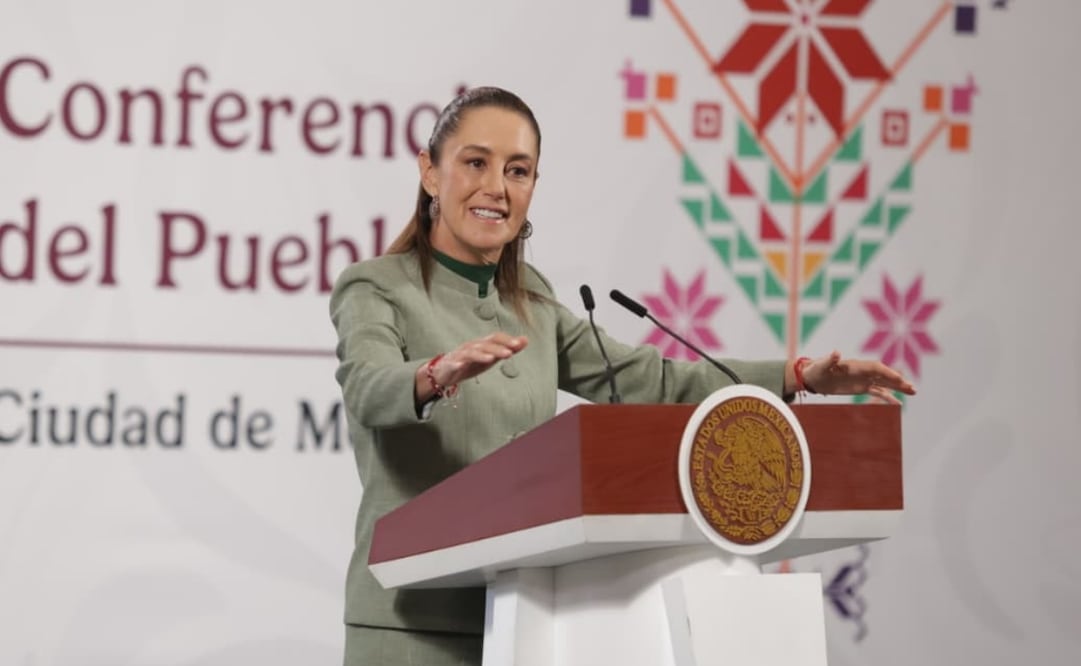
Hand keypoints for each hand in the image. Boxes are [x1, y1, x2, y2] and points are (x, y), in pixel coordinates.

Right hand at [418, 332, 528, 401]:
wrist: (446, 371)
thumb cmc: (471, 363)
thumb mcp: (492, 356)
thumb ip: (508, 348)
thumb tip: (525, 340)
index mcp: (483, 344)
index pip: (495, 337)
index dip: (506, 340)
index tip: (518, 344)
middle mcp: (472, 346)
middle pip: (485, 345)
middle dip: (497, 348)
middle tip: (509, 353)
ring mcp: (460, 355)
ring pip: (471, 352)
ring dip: (481, 355)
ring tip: (491, 359)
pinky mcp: (451, 364)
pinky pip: (454, 363)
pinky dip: (457, 363)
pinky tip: (461, 366)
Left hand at [798, 351, 914, 403]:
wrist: (813, 376)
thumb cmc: (817, 369)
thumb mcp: (822, 365)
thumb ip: (830, 359)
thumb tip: (836, 352)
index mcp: (856, 365)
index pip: (876, 368)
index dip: (887, 373)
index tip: (899, 379)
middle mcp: (863, 371)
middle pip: (885, 375)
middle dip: (898, 381)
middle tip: (913, 388)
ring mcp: (863, 379)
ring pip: (885, 383)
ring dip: (898, 387)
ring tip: (913, 392)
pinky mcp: (860, 387)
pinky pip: (877, 392)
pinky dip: (888, 397)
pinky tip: (898, 403)